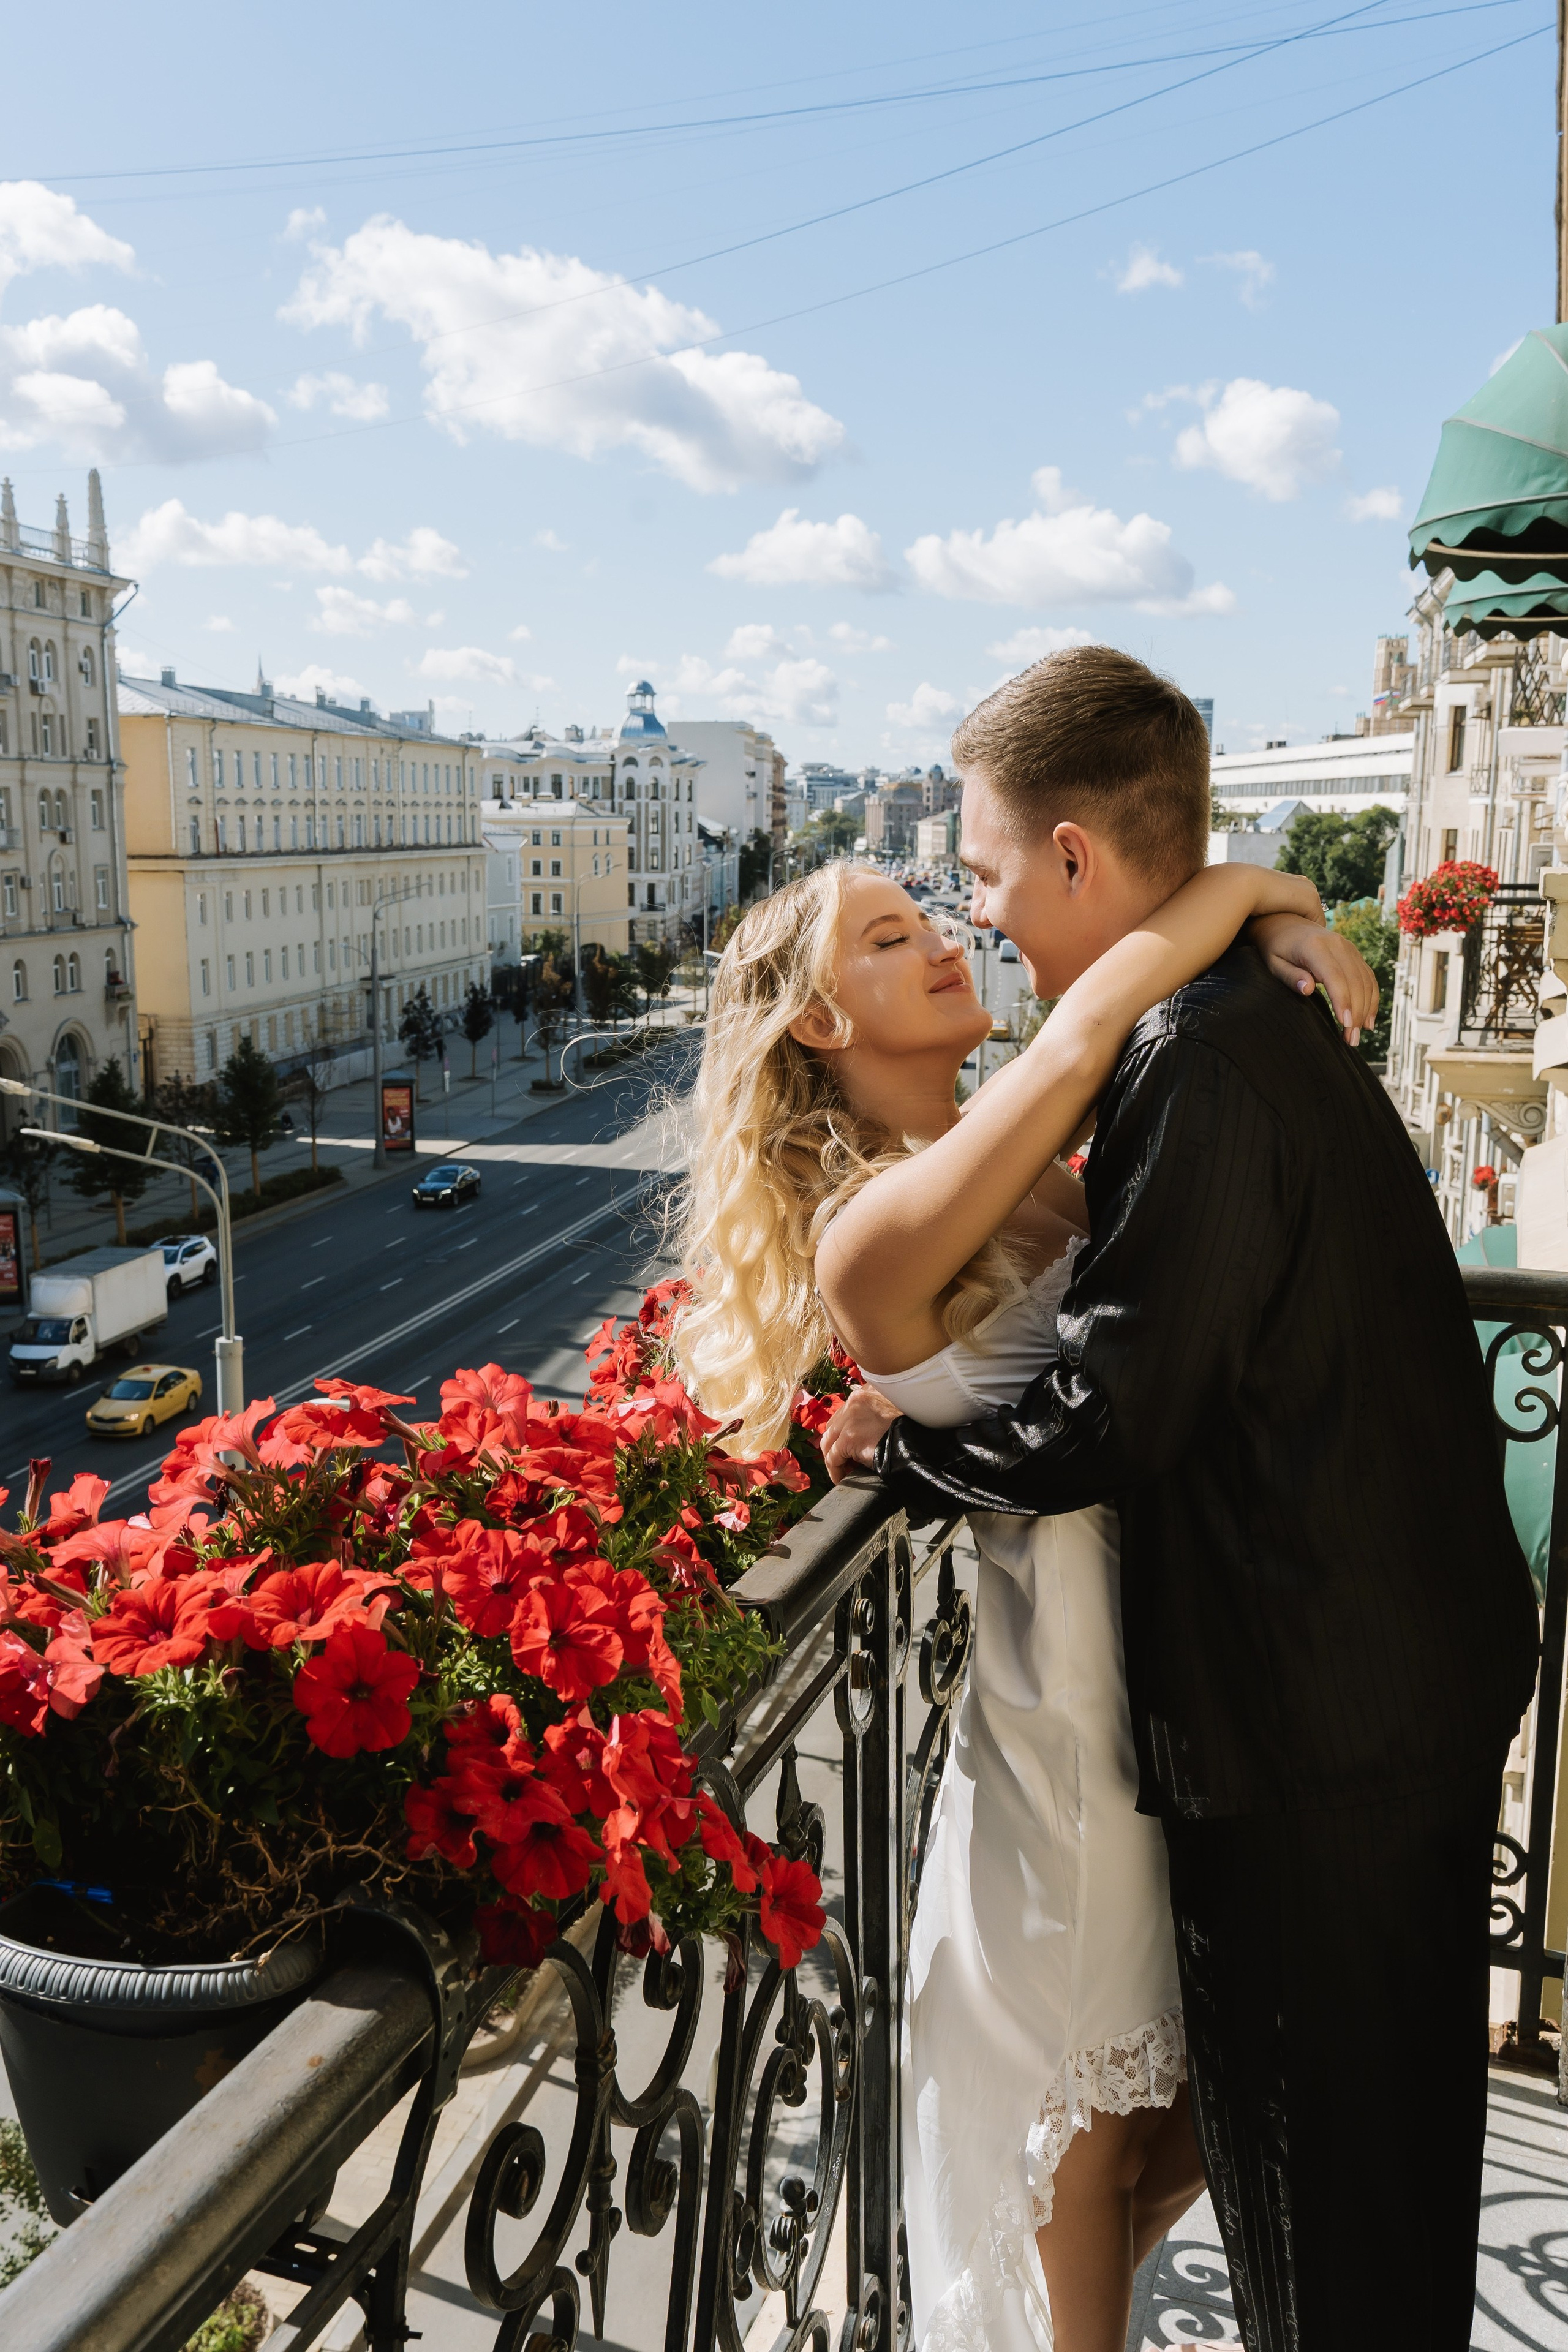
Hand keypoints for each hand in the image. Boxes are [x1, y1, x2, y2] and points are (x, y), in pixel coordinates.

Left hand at [823, 1386, 904, 1483]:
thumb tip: (862, 1436)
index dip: (844, 1431)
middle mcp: (855, 1401)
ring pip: (829, 1441)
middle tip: (845, 1460)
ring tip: (843, 1470)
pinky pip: (833, 1457)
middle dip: (835, 1443)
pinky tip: (841, 1478)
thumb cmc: (911, 1429)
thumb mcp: (891, 1411)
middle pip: (833, 1425)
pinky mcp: (850, 1437)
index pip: (845, 1412)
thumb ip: (874, 1415)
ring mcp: (850, 1419)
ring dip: (833, 1457)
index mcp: (867, 1392)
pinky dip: (835, 1470)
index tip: (848, 1446)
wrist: (919, 1440)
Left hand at [1249, 912, 1377, 1047]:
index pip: (1335, 977)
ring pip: (1365, 981)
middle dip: (1356, 1012)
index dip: (1343, 1001)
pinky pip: (1368, 977)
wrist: (1286, 922)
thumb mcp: (1274, 963)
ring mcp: (1348, 947)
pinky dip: (1371, 998)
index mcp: (1315, 947)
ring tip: (1357, 1035)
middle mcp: (1337, 944)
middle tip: (1351, 1040)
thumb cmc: (1276, 947)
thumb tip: (1308, 989)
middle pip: (1354, 981)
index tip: (1346, 1024)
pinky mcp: (1353, 953)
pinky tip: (1368, 1020)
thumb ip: (1290, 976)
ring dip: (1365, 1009)